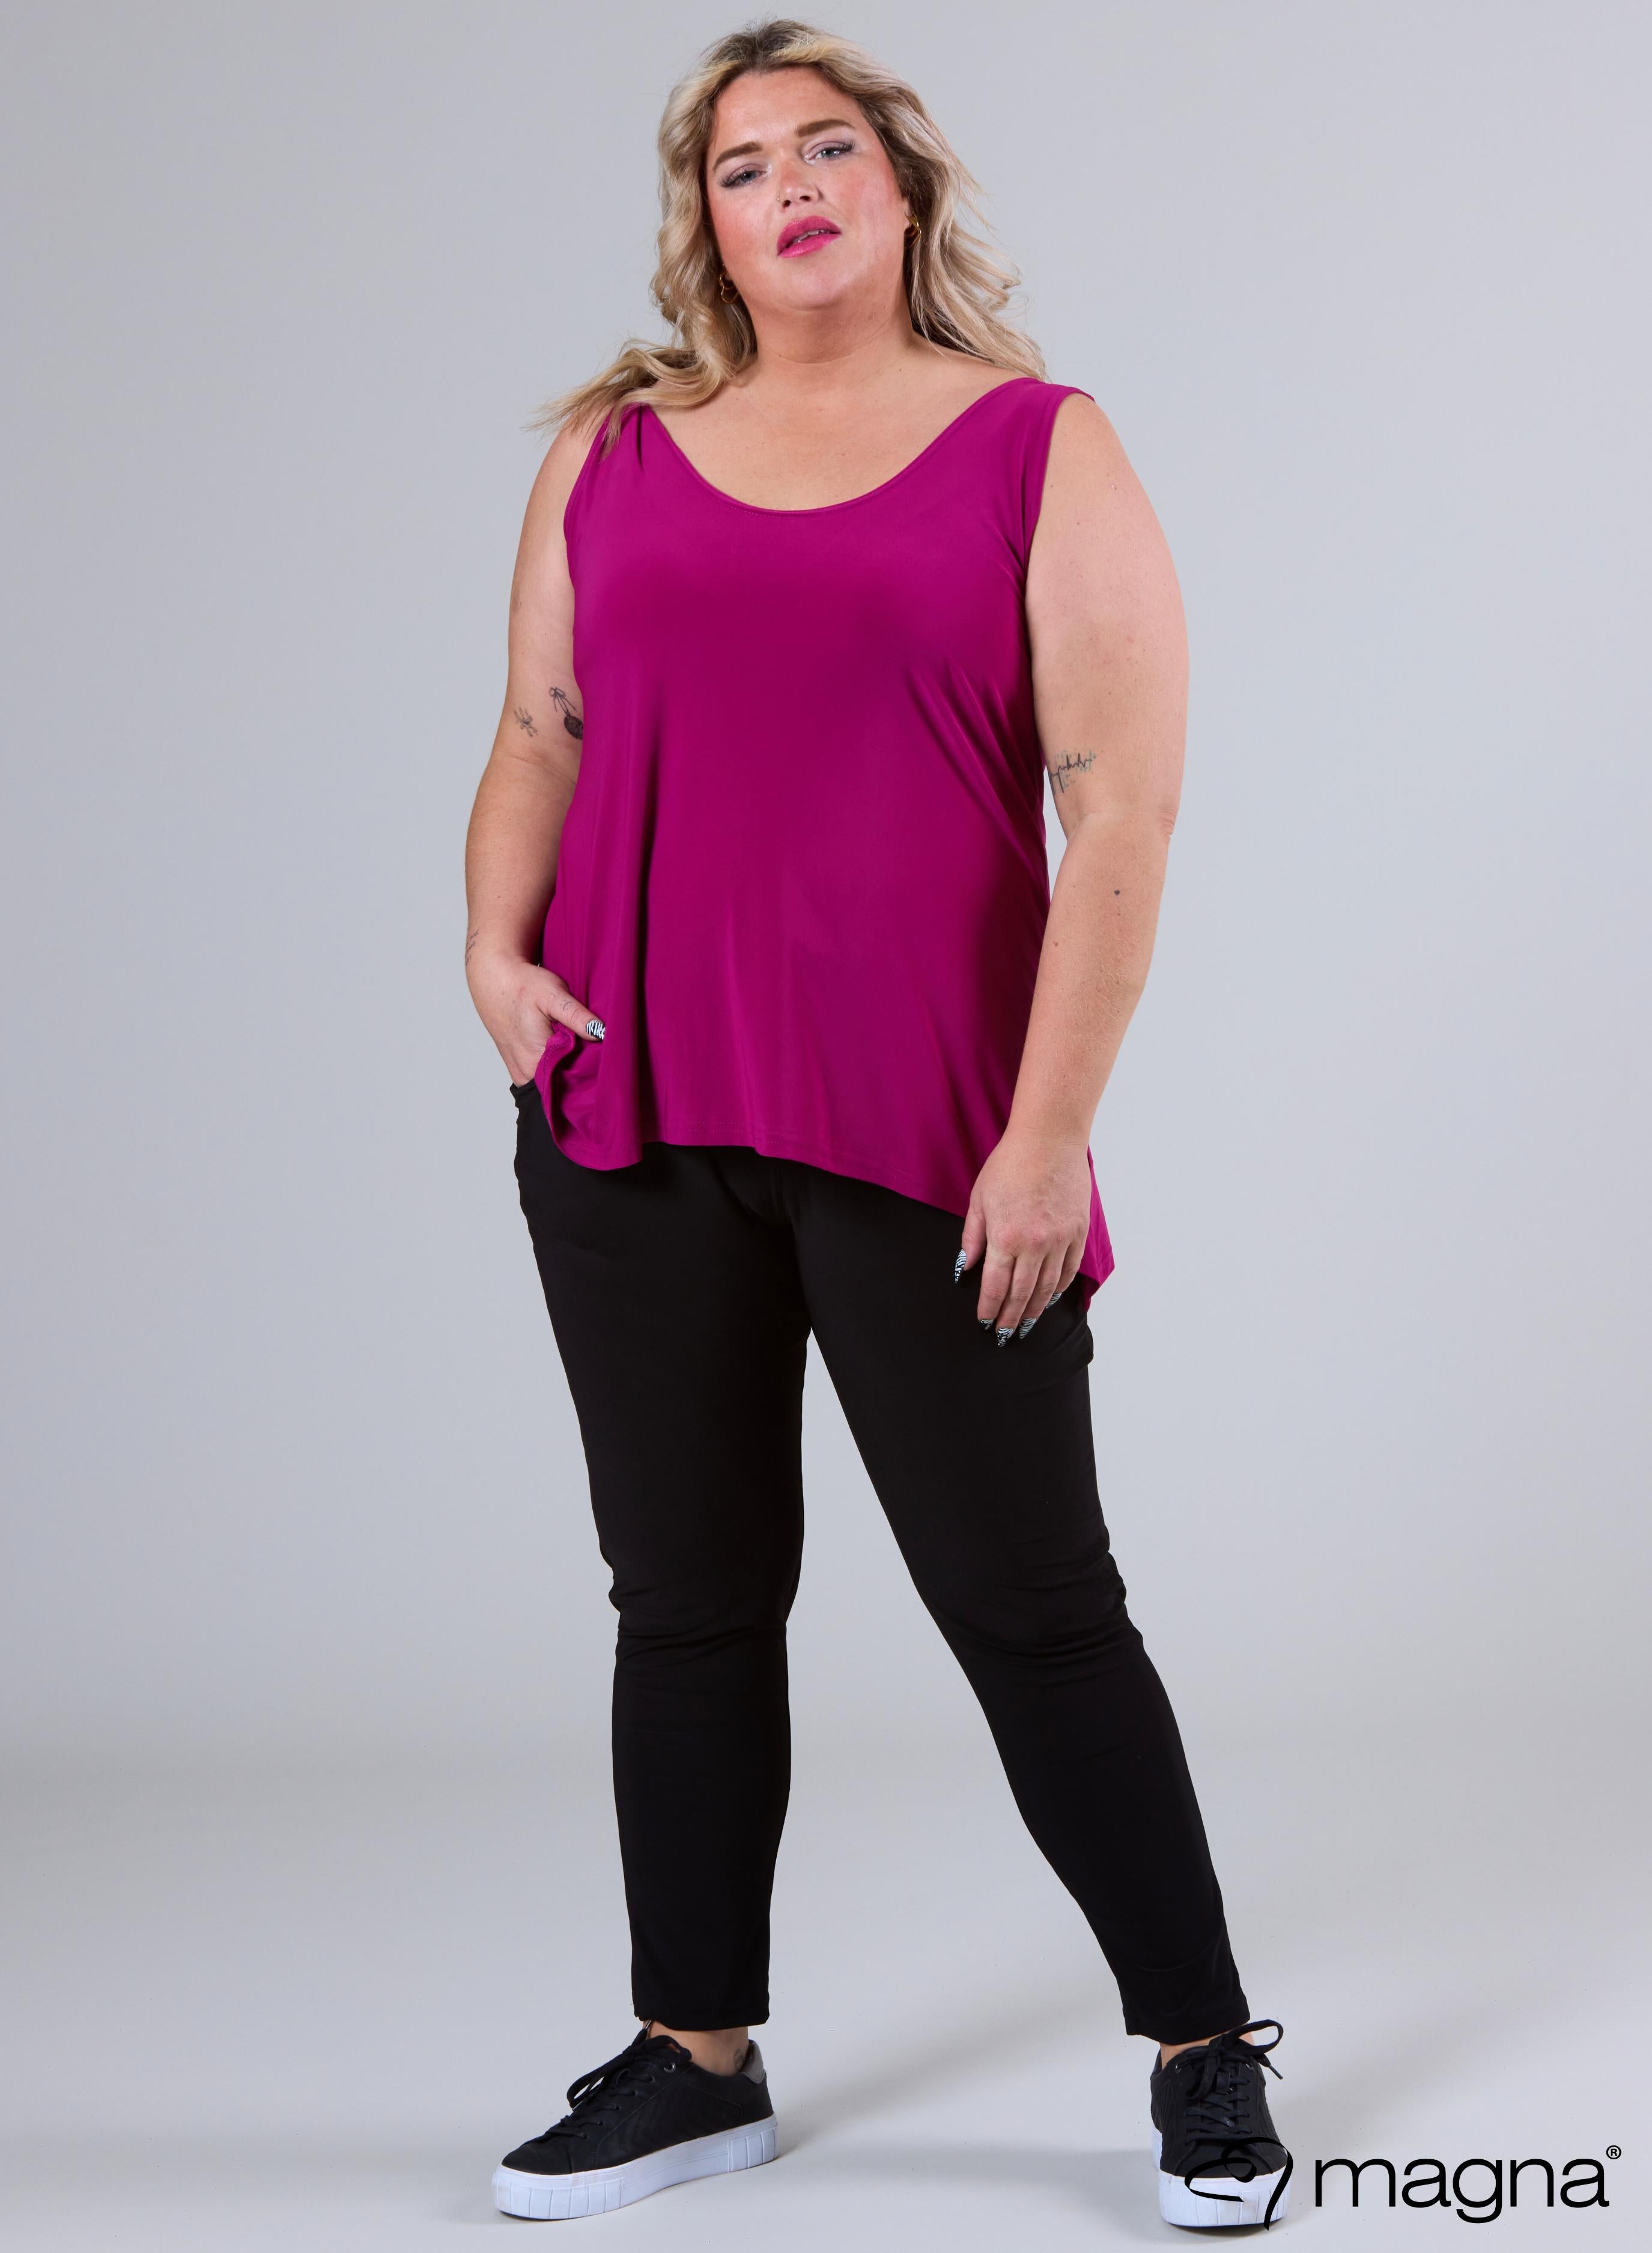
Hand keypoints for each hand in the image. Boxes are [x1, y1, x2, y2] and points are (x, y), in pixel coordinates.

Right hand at [465, 944, 603, 1085]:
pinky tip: (561, 1047)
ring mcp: (519, 1073)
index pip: (572, 1082)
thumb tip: (601, 1033)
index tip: (600, 1058)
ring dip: (566, 1067)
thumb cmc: (522, 985)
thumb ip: (576, 1017)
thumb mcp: (553, 995)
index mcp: (535, 1062)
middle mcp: (525, 1074)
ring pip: (553, 1080)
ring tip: (574, 1046)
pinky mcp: (517, 1068)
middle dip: (579, 1070)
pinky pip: (542, 1075)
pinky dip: (555, 1064)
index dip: (589, 1072)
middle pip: (563, 1084)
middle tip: (590, 1049)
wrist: (495, 979)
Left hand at [956, 1128, 1089, 1340]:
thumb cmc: (1009, 1165)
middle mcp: (1034, 1245)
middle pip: (1021, 1293)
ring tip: (1025, 1325)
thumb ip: (973, 1237)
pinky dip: (1058, 1289)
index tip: (985, 1323)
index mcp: (1005, 1237)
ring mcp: (1060, 1240)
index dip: (989, 1308)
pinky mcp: (1078, 1232)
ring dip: (1034, 1310)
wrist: (1049, 1140)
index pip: (995, 1286)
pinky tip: (1048, 1299)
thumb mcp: (979, 1199)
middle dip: (1011, 1317)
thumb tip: (964, 1268)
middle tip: (1005, 1334)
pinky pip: (1069, 1270)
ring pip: (1047, 1287)